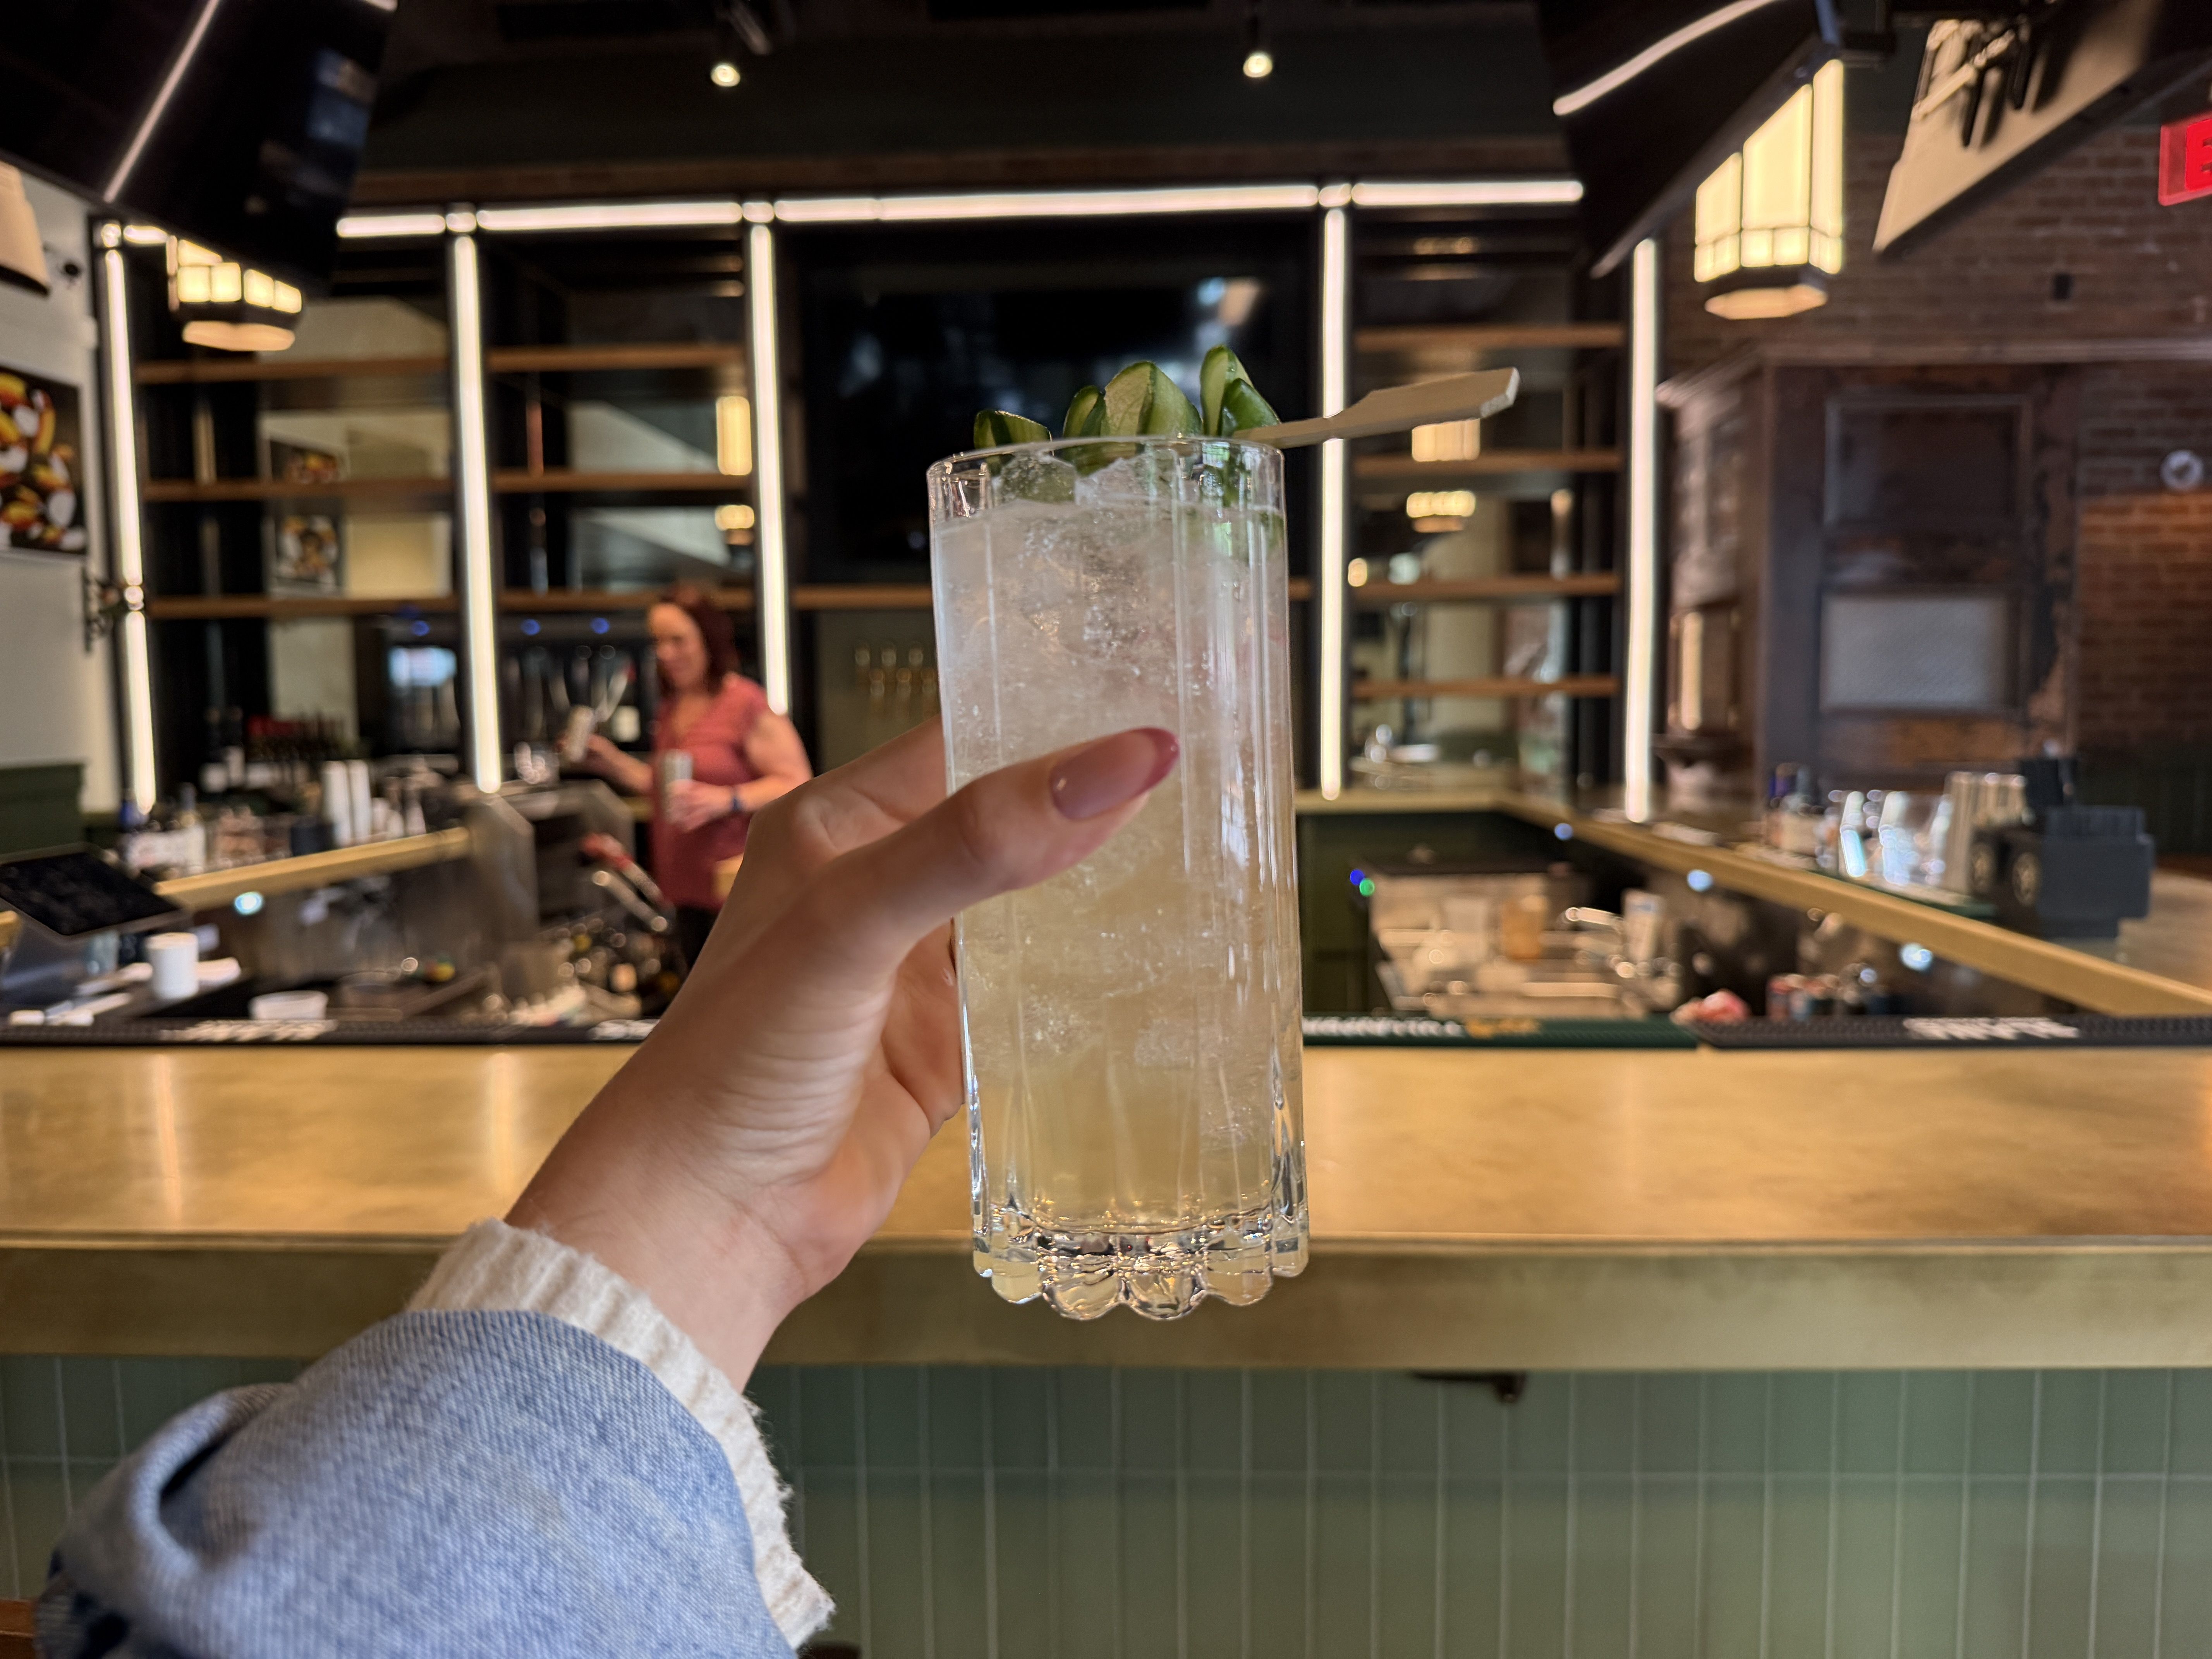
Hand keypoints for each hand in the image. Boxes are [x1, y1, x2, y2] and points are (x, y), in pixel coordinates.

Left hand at [509, 719, 1177, 1385]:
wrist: (707, 1220)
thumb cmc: (738, 1058)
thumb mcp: (852, 921)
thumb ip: (974, 842)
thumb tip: (1115, 766)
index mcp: (839, 826)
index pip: (964, 740)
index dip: (1055, 716)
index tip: (1157, 697)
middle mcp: (881, 889)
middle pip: (1011, 821)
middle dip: (1097, 801)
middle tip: (1211, 774)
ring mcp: (919, 971)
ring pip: (1034, 910)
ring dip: (1106, 892)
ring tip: (1214, 854)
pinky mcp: (950, 1048)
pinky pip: (1039, 1002)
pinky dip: (1094, 988)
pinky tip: (1166, 968)